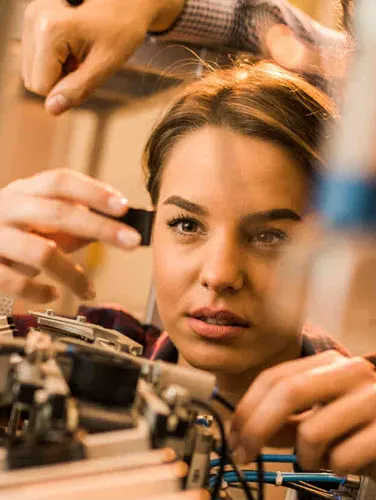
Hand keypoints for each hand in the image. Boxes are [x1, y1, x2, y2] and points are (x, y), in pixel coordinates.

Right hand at [0, 168, 141, 302]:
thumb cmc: (8, 234)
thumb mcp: (36, 221)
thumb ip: (70, 223)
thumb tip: (114, 226)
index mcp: (23, 191)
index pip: (61, 181)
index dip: (94, 192)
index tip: (123, 206)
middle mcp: (7, 208)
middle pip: (60, 213)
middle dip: (101, 228)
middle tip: (132, 242)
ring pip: (42, 253)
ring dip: (73, 275)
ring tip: (88, 290)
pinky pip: (18, 282)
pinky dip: (41, 292)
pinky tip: (52, 295)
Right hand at [22, 0, 184, 114]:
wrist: (127, 2)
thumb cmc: (122, 30)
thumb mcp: (106, 65)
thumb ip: (78, 88)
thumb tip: (52, 109)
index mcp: (50, 30)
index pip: (40, 86)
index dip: (65, 88)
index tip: (86, 70)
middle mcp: (33, 20)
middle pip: (32, 79)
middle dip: (59, 80)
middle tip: (84, 63)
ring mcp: (30, 18)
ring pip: (33, 70)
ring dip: (57, 71)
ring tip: (80, 54)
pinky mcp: (33, 20)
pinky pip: (36, 59)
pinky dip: (55, 60)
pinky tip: (73, 48)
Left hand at [230, 350, 375, 477]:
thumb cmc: (360, 427)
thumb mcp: (320, 416)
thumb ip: (286, 420)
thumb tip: (248, 430)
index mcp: (329, 363)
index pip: (274, 377)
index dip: (246, 407)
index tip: (234, 434)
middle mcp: (350, 372)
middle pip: (287, 393)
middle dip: (256, 428)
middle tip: (244, 454)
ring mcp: (372, 398)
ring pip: (312, 431)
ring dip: (304, 456)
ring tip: (317, 458)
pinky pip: (341, 457)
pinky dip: (334, 467)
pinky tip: (343, 462)